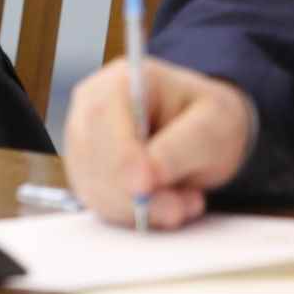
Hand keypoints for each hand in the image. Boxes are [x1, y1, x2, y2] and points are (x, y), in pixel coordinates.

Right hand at [64, 56, 253, 228]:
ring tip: (182, 202)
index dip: (120, 154)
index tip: (144, 187)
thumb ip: (180, 149)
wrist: (201, 134)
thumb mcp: (212, 127)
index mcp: (122, 80)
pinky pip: (95, 199)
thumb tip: (147, 178)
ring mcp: (82, 135)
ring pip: (90, 182)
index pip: (104, 115)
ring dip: (135, 208)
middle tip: (179, 210)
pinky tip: (162, 205)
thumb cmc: (208, 121)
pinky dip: (129, 214)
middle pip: (91, 152)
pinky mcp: (83, 167)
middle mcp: (91, 104)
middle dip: (131, 191)